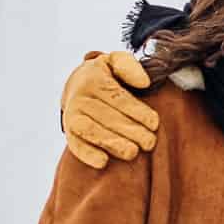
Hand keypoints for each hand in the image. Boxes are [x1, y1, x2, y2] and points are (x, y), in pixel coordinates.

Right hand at [61, 51, 158, 170]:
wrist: (77, 85)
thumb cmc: (106, 75)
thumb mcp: (116, 61)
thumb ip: (129, 66)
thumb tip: (144, 82)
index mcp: (94, 79)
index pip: (118, 98)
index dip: (138, 112)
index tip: (154, 124)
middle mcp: (80, 97)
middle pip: (108, 117)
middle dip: (131, 131)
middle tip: (149, 143)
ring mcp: (72, 115)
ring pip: (92, 131)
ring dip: (112, 143)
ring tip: (132, 153)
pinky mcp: (68, 132)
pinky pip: (76, 144)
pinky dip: (87, 154)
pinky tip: (103, 162)